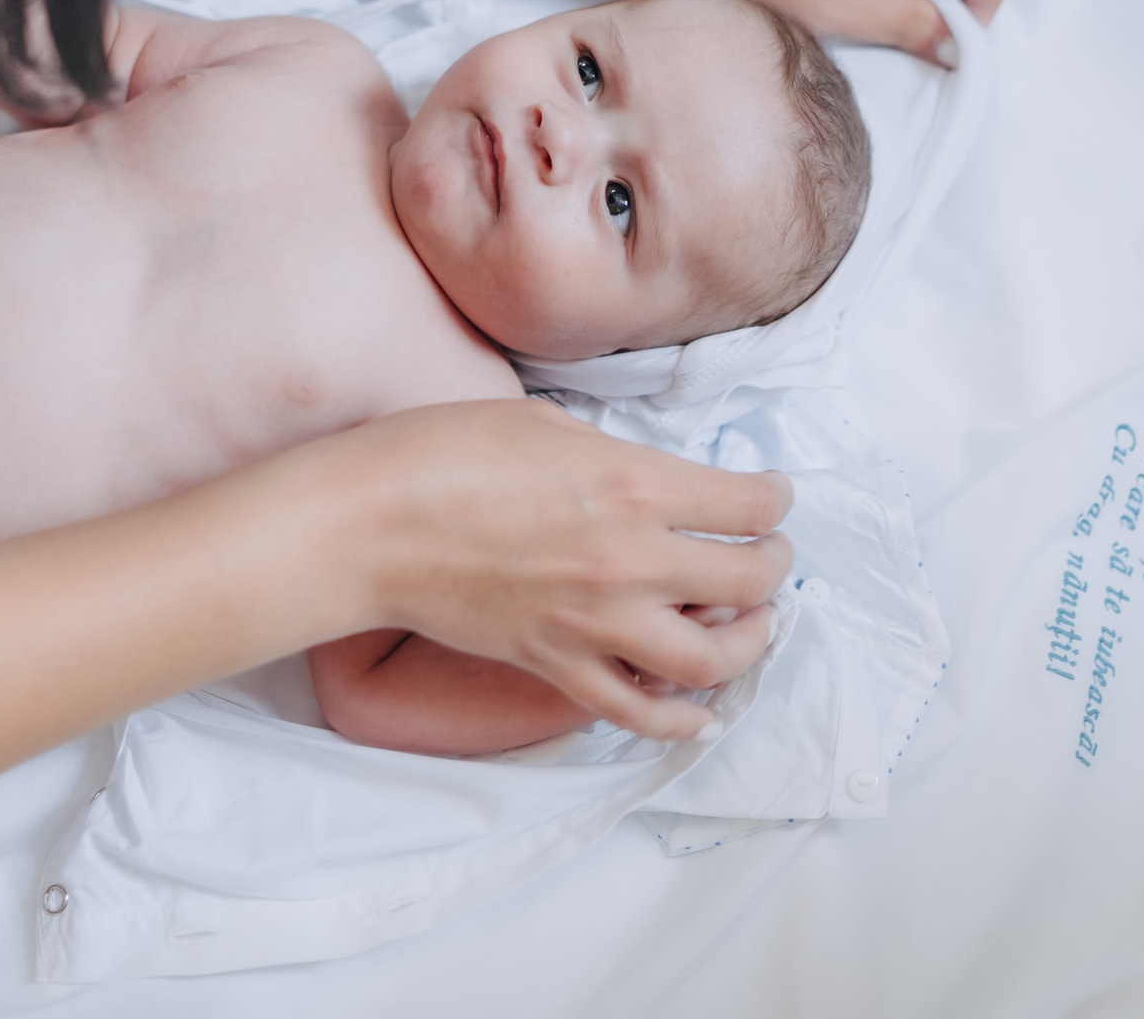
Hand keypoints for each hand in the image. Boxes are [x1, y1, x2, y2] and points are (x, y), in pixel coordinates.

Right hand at [325, 400, 794, 741]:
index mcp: (634, 485)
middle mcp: (631, 560)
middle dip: (774, 564)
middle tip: (770, 552)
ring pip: (713, 659)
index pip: (747, 504)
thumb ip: (613, 456)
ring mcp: (595, 622)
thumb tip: (649, 479)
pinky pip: (637, 711)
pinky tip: (697, 710)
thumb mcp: (546, 424)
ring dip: (750, 643)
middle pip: (749, 579)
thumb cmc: (442, 454)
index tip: (771, 494)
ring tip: (751, 625)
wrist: (369, 523)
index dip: (774, 497)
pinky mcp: (556, 664)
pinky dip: (679, 719)